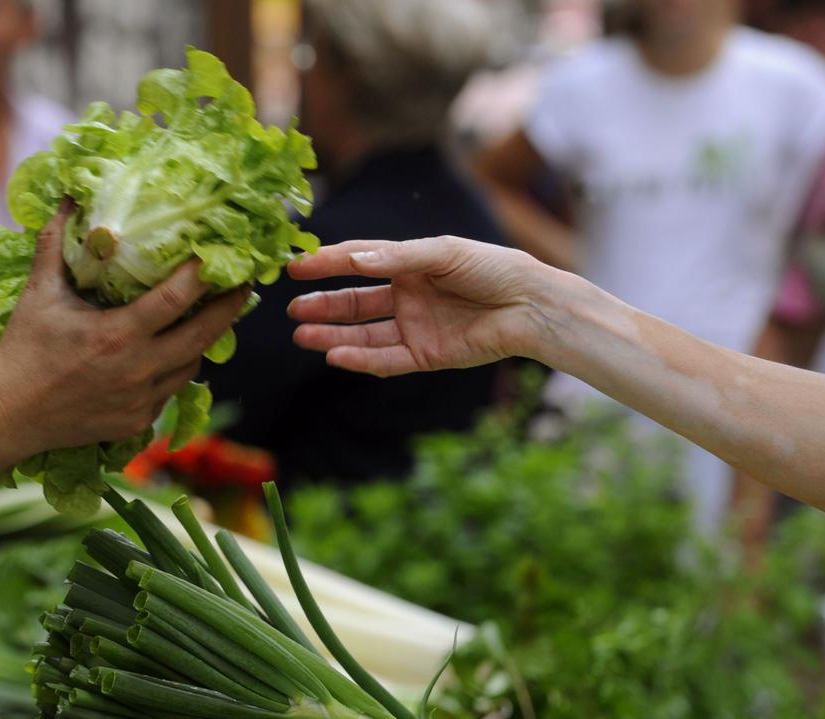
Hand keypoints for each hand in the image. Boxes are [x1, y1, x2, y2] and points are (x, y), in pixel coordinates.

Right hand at [0, 207, 248, 450]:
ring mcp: (141, 400)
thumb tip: (70, 199)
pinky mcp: (138, 422)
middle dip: (230, 308)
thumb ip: (55, 244)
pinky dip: (175, 369)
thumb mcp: (39, 293)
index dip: (204, 275)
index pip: (177, 300)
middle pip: (204, 335)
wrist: (8, 416)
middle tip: (245, 284)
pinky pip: (171, 390)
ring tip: (210, 315)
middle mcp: (138, 370)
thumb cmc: (22, 350)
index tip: (222, 256)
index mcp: (118, 335)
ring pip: (191, 364)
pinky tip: (172, 352)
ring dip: (202, 340)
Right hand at [288, 237, 552, 376]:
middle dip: (323, 305)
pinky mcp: (425, 355)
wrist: (531, 305)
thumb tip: (355, 258)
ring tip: (302, 335)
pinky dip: (360, 359)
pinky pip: (386, 360)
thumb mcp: (444, 253)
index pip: (359, 262)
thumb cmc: (494, 268)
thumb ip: (398, 257)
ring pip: (364, 334)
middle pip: (355, 302)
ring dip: (333, 335)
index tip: (295, 267)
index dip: (326, 264)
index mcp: (410, 264)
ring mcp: (414, 327)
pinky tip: (336, 355)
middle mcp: (407, 296)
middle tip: (292, 309)